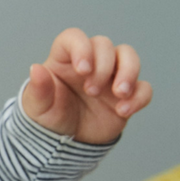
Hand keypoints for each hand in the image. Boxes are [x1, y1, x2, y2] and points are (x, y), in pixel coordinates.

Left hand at [21, 28, 151, 143]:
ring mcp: (110, 77)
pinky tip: (123, 111)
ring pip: (129, 56)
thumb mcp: (38, 107)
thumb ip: (38, 89)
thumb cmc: (49, 117)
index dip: (81, 48)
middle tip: (91, 92)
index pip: (74, 37)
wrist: (65, 142)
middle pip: (104, 44)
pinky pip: (143, 87)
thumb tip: (36, 69)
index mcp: (64, 59)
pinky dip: (139, 97)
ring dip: (128, 71)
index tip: (82, 70)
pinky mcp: (127, 95)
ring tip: (119, 94)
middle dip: (102, 66)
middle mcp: (90, 62)